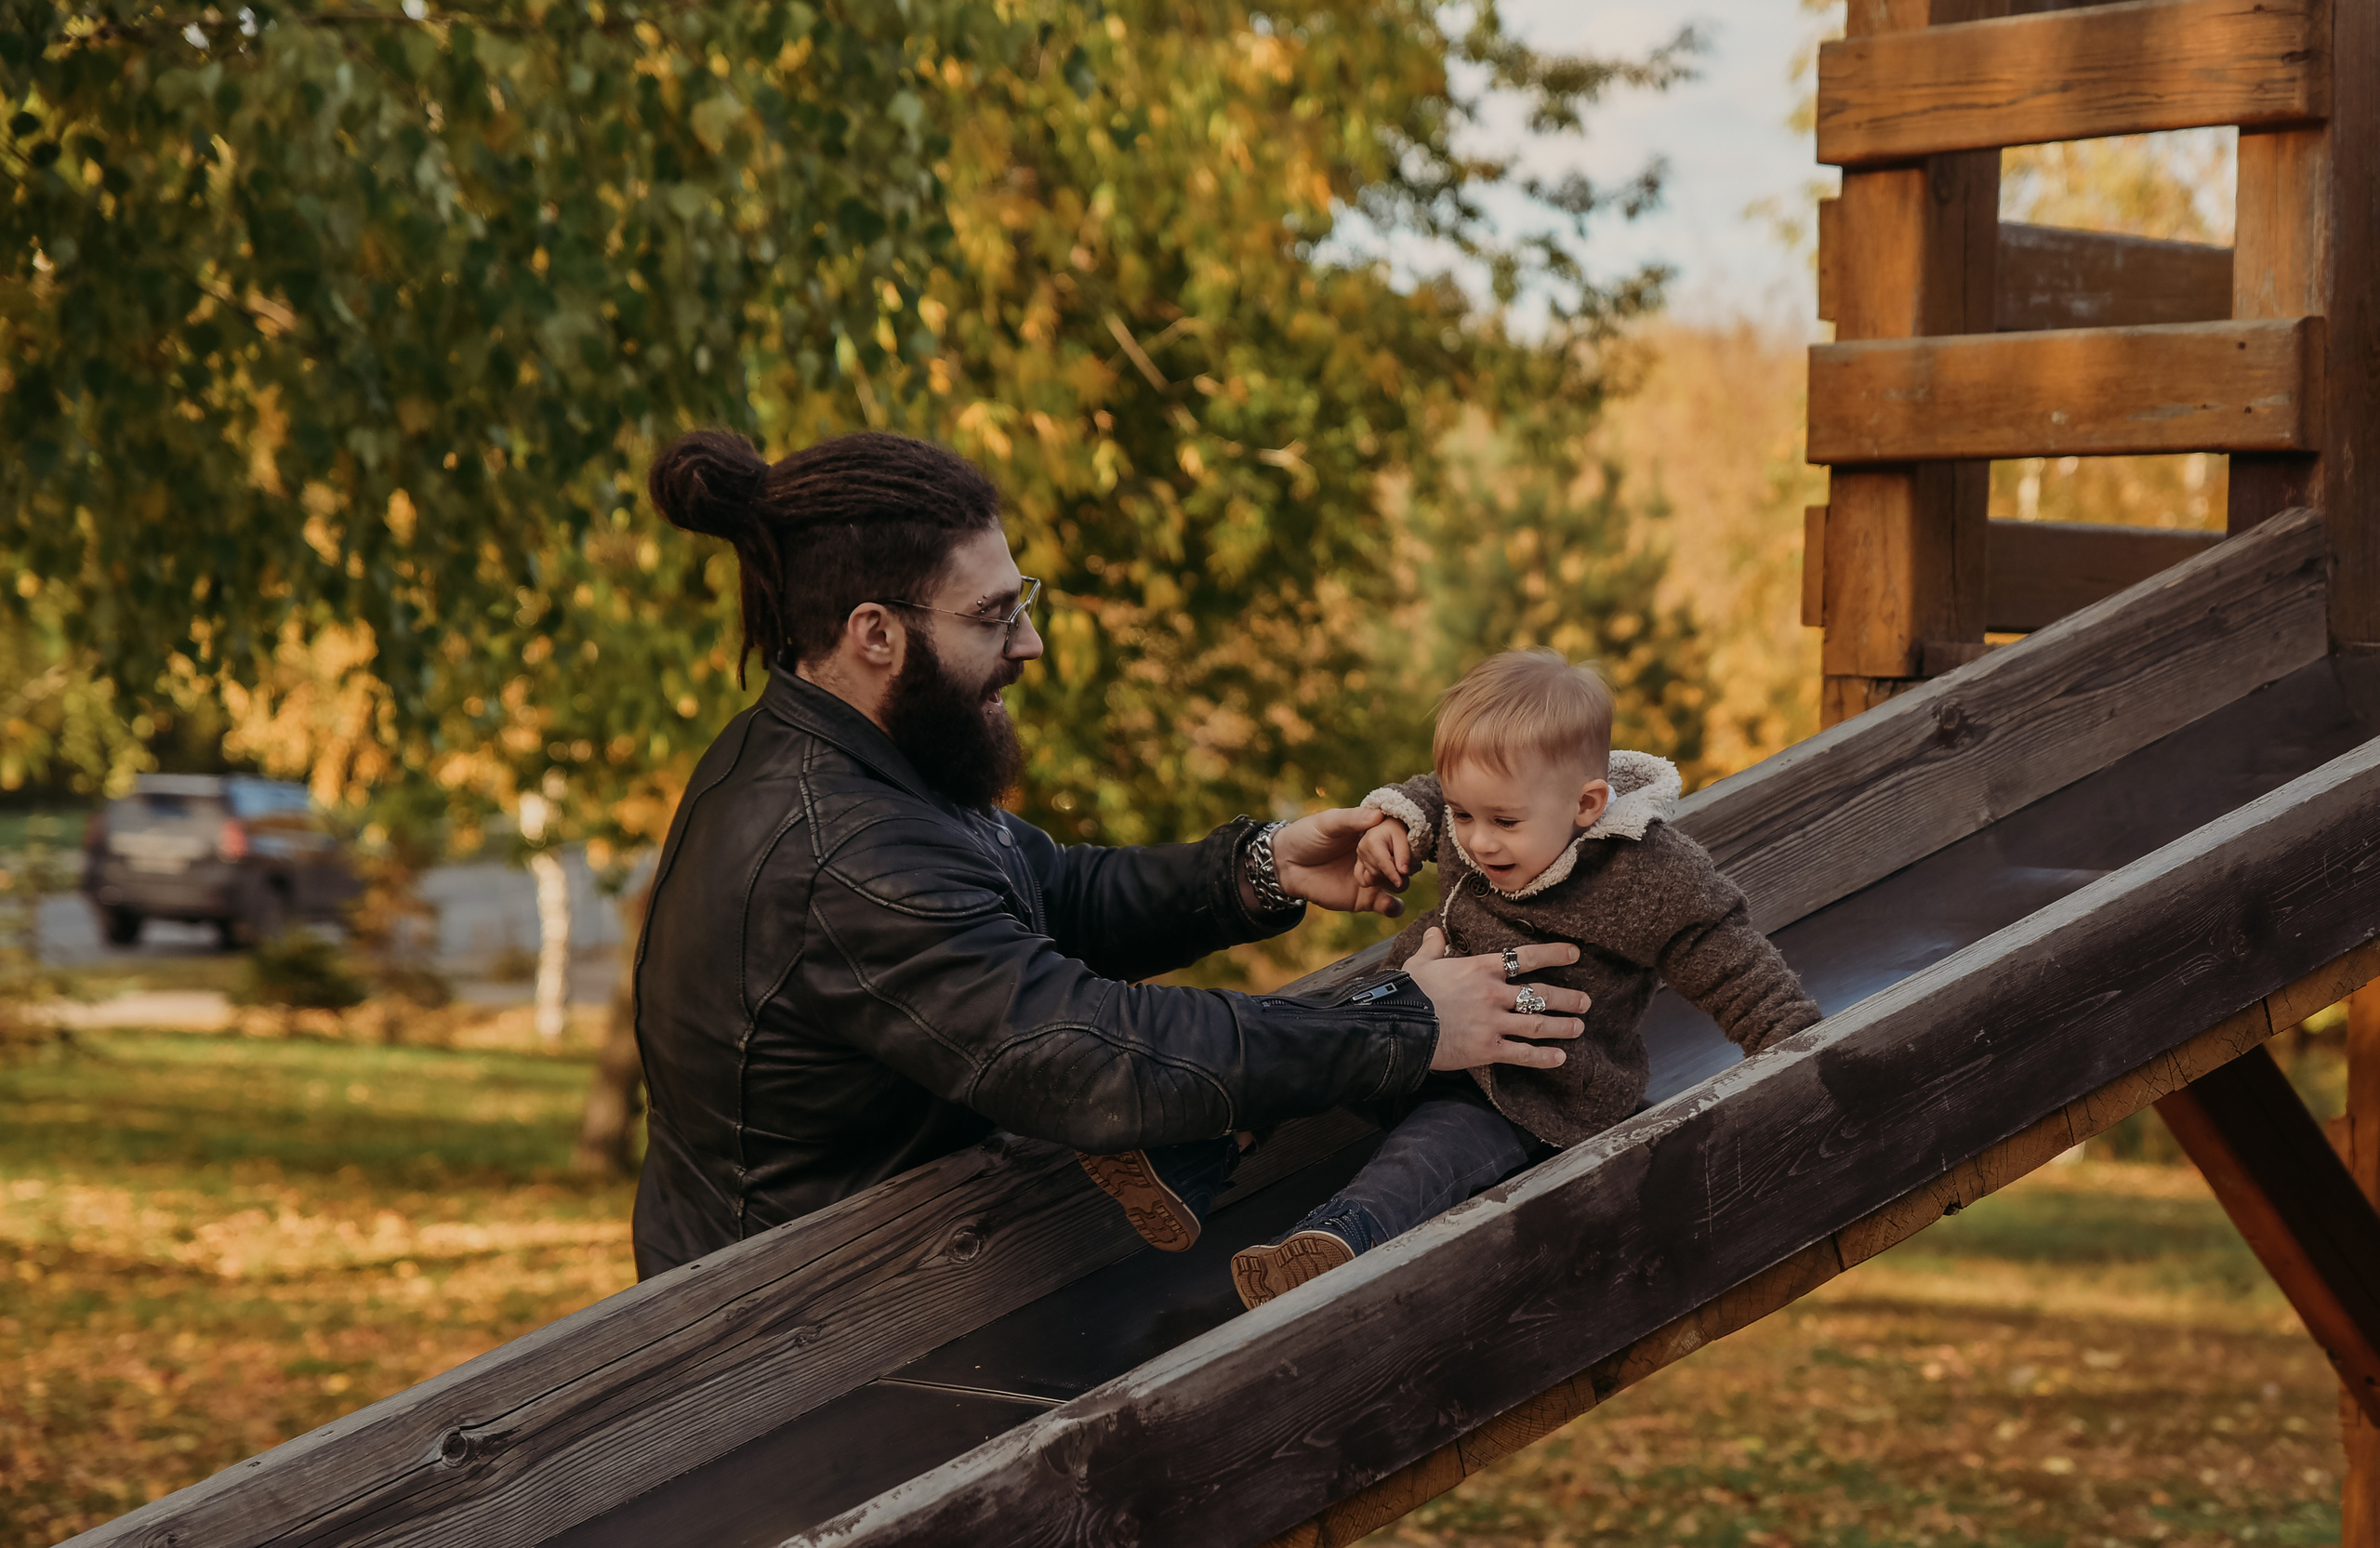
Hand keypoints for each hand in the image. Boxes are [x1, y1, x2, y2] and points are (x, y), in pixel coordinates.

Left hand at [1273, 806, 1406, 916]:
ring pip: (1402, 882)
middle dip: (1402, 863)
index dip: (1405, 842)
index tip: (1402, 849)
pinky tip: (1388, 904)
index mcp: (1374, 832)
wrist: (1285, 865)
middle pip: (1408, 860)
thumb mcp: (1328, 823)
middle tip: (1389, 865)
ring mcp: (1374, 877)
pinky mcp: (1366, 899)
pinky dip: (1394, 907)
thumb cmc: (1306, 836)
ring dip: (1396, 882)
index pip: (1402, 835)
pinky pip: (1389, 905)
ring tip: (1372, 878)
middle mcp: (1380, 855)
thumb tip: (1379, 814)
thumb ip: (1352, 819)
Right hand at [1405, 928, 1589, 1071]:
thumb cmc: (1408, 992)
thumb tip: (1433, 931)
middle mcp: (1493, 994)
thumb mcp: (1419, 964)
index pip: (1525, 957)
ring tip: (1579, 1026)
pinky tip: (1560, 1058)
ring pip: (1537, 1023)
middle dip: (1566, 998)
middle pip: (1539, 994)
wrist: (1399, 1025)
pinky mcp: (1487, 1049)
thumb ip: (1432, 947)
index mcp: (1480, 969)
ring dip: (1562, 1025)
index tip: (1574, 954)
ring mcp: (1493, 1022)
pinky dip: (1542, 1057)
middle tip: (1585, 1001)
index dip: (1553, 954)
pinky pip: (1521, 1053)